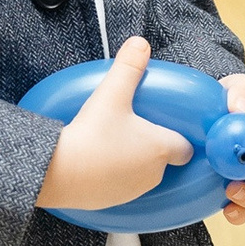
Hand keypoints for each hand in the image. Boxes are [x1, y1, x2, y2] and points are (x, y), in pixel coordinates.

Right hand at [35, 38, 191, 209]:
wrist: (59, 172)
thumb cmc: (91, 134)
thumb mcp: (111, 94)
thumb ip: (128, 67)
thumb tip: (140, 42)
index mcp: (161, 149)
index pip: (185, 148)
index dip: (179, 138)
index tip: (167, 128)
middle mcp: (153, 174)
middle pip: (163, 161)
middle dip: (152, 147)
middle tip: (133, 129)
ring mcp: (133, 192)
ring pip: (142, 176)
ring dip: (133, 163)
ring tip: (113, 144)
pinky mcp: (112, 203)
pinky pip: (120, 188)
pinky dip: (113, 177)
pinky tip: (97, 163)